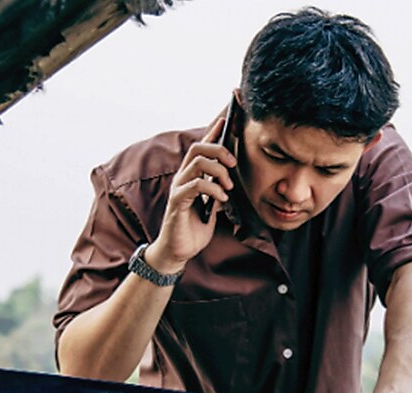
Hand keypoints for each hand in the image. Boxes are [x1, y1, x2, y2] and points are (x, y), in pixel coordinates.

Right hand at [145, 117, 235, 272]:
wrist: (178, 251)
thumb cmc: (193, 228)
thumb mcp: (212, 207)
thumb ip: (218, 191)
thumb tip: (230, 181)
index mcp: (191, 176)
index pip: (201, 148)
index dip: (213, 133)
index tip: (226, 121)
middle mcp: (183, 178)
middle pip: (198, 148)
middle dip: (219, 150)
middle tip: (234, 164)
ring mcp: (178, 188)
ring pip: (197, 163)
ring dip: (218, 170)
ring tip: (229, 186)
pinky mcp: (177, 201)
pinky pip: (195, 185)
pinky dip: (213, 188)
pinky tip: (222, 198)